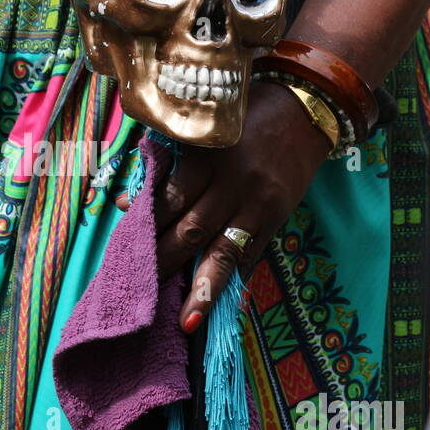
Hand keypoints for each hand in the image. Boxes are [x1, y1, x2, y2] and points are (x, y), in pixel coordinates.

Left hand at [117, 81, 331, 331]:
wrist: (305, 108)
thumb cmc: (245, 112)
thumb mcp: (206, 127)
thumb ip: (171, 161)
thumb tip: (132, 200)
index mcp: (209, 156)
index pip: (170, 198)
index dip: (146, 222)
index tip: (124, 241)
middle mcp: (233, 184)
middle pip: (191, 230)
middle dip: (164, 262)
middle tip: (139, 290)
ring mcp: (258, 204)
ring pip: (224, 252)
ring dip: (202, 288)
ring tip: (186, 321)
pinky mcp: (277, 217)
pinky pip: (252, 255)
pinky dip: (234, 280)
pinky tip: (220, 304)